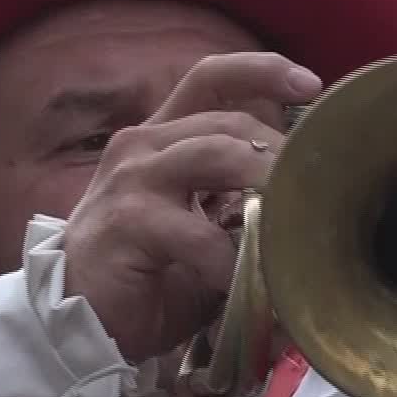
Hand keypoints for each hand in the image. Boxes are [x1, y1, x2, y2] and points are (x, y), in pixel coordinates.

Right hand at [59, 53, 321, 362]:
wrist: (79, 324)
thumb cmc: (146, 277)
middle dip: (281, 153)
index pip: (209, 79)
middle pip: (229, 122)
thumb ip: (238, 207)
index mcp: (160, 140)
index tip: (311, 83)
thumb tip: (304, 205)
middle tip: (317, 192)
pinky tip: (247, 283)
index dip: (261, 72)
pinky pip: (198, 234)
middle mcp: (142, 147)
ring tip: (294, 225)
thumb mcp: (200, 229)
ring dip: (266, 188)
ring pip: (217, 155)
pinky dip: (233, 261)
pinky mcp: (128, 222)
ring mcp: (132, 180)